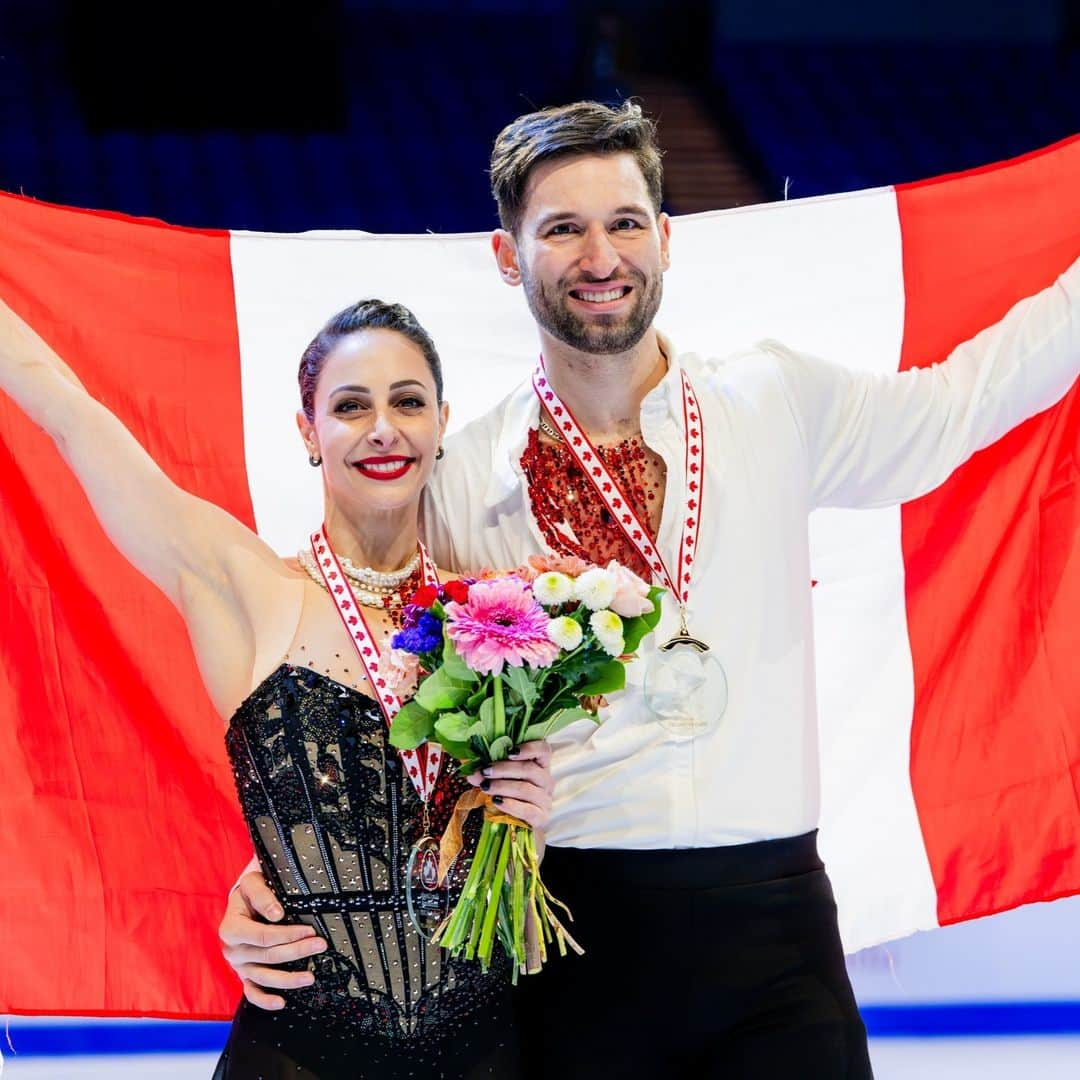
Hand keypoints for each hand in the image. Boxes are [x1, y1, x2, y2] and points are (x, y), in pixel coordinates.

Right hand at [219, 870, 327, 1009]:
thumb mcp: (252, 883)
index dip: (288, 935)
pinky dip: (265, 1000)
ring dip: (288, 979)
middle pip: (268, 956)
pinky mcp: (243, 974)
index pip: (263, 936)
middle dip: (297, 951)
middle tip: (321, 945)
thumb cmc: (250, 890)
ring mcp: (238, 965)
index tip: (310, 930)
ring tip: (311, 977)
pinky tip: (282, 1003)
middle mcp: (232, 950)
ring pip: (264, 977)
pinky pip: (251, 992)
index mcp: (231, 928)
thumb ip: (262, 895)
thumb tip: (277, 915)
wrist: (241, 900)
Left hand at [467, 739, 553, 830]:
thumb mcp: (496, 778)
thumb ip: (485, 769)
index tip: (509, 751)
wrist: (513, 825)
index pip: (543, 750)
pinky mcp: (541, 818)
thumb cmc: (506, 794)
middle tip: (485, 771)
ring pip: (526, 789)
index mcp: (539, 765)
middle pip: (530, 769)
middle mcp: (546, 781)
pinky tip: (496, 801)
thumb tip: (470, 767)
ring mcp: (545, 800)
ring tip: (485, 786)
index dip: (529, 748)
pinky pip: (527, 810)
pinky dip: (510, 804)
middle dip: (504, 768)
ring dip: (503, 786)